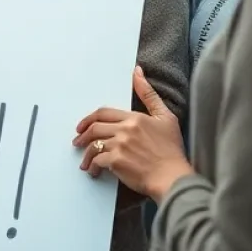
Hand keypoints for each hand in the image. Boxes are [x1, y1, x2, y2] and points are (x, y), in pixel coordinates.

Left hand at [74, 67, 192, 201]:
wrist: (173, 178)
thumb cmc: (171, 151)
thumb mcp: (166, 117)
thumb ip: (149, 94)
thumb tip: (136, 72)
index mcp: (134, 118)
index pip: (103, 113)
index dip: (89, 119)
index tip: (82, 126)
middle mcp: (124, 129)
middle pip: (94, 127)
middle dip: (82, 135)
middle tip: (78, 142)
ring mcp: (119, 145)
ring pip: (93, 145)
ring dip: (86, 153)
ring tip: (84, 161)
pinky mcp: (116, 162)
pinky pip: (97, 160)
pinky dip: (92, 166)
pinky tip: (93, 171)